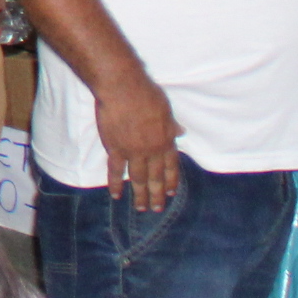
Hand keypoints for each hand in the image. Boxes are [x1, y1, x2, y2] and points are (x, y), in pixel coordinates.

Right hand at [95, 72, 183, 212]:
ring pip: (139, 179)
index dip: (170, 180)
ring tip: (140, 208)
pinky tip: (116, 195)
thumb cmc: (146, 93)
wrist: (124, 89)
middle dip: (157, 194)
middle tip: (157, 208)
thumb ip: (171, 124)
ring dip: (140, 195)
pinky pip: (116, 170)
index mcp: (166, 140)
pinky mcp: (116, 149)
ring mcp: (134, 152)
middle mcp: (152, 150)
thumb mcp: (165, 108)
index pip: (171, 166)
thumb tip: (181, 132)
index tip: (169, 192)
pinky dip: (116, 183)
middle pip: (156, 177)